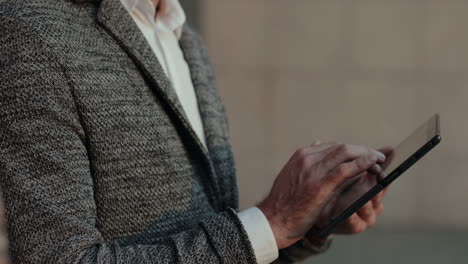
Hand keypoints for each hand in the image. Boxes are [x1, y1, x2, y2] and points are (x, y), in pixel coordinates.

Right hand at [258, 142, 385, 248]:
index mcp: (301, 155)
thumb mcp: (293, 177)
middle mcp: (307, 158)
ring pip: (346, 153)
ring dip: (367, 155)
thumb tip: (322, 162)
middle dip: (362, 150)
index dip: (351, 150)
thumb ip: (306, 168)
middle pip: (342, 147)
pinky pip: (346, 169)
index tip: (362, 155)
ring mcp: (314, 170)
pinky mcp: (321, 185)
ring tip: (379, 160)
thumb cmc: (284, 203)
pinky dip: (363, 163)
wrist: (273, 220)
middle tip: (376, 156)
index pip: (332, 146)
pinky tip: (374, 164)